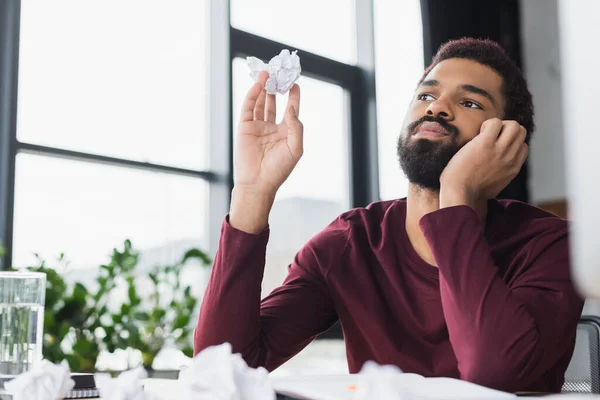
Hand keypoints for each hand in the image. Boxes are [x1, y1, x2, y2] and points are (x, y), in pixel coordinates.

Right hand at [234, 71, 303, 195]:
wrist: (258, 183)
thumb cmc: (279, 169)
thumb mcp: (295, 148)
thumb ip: (296, 126)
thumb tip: (291, 108)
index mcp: (286, 132)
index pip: (291, 109)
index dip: (293, 96)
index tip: (294, 83)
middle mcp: (272, 127)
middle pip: (274, 102)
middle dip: (276, 87)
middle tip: (278, 73)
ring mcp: (258, 126)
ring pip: (261, 102)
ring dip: (264, 88)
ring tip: (266, 73)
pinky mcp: (245, 127)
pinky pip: (248, 108)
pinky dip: (252, 96)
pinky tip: (258, 85)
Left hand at [439, 118, 528, 207]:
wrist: (459, 194)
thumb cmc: (468, 192)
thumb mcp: (494, 186)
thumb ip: (500, 176)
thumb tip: (497, 173)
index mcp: (513, 168)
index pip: (523, 146)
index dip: (510, 142)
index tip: (495, 145)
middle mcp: (510, 158)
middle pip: (521, 132)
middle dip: (507, 129)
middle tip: (490, 136)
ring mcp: (500, 151)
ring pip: (514, 125)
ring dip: (499, 125)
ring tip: (484, 134)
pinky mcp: (485, 144)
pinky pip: (495, 123)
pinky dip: (487, 124)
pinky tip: (478, 133)